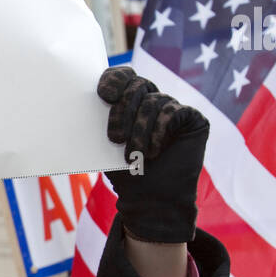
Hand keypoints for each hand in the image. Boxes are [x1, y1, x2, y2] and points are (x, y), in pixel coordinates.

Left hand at [97, 68, 207, 243]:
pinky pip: (173, 112)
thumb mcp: (106, 142)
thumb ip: (102, 117)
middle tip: (114, 137)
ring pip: (154, 101)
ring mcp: (175, 108)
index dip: (114, 78)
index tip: (104, 94)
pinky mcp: (193, 119)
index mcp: (131, 101)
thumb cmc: (125, 172)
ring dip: (140, 130)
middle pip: (137, 85)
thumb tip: (82, 98)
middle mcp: (154, 100)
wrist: (150, 200)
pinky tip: (153, 151)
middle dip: (123, 110)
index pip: (123, 75)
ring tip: (133, 154)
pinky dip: (159, 131)